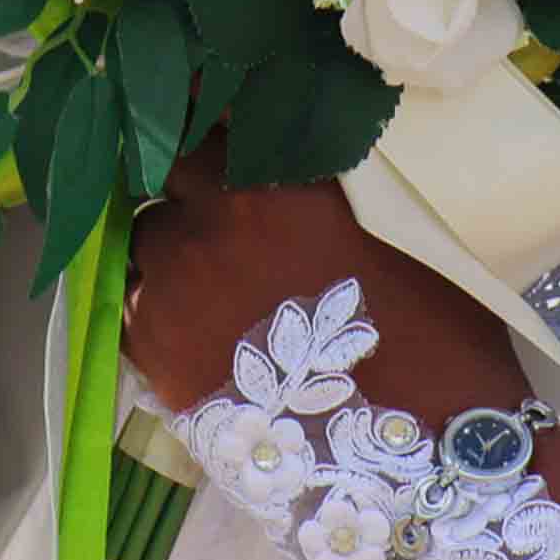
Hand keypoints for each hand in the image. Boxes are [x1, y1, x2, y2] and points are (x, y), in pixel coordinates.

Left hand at [124, 129, 531, 420]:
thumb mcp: (381, 219)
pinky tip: (194, 325)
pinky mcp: (156, 352)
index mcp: (273, 179)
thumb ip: (313, 175)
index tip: (195, 116)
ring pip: (145, 241)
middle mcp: (212, 223)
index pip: (200, 116)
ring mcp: (176, 287)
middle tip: (214, 210)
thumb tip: (279, 148)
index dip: (197, 116)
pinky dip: (155, 305)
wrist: (419, 443)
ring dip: (170, 248)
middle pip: (164, 175)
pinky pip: (132, 306)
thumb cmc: (426, 324)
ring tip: (210, 280)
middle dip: (185, 186)